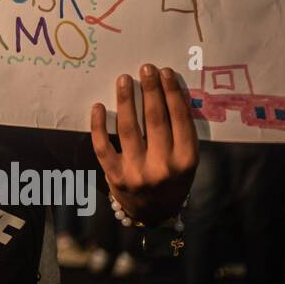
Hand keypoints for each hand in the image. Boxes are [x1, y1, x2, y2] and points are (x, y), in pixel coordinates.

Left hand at [90, 64, 197, 224]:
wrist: (153, 214)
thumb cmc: (172, 179)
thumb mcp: (186, 160)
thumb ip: (181, 133)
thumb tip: (168, 92)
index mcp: (186, 160)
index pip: (179, 119)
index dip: (171, 93)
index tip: (165, 73)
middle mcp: (163, 166)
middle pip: (155, 119)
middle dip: (151, 90)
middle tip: (146, 69)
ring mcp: (137, 172)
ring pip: (129, 128)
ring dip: (126, 100)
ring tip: (124, 80)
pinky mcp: (115, 176)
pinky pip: (103, 146)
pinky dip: (98, 125)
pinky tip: (98, 106)